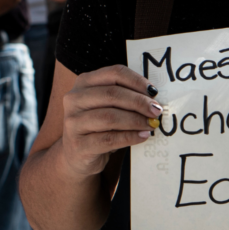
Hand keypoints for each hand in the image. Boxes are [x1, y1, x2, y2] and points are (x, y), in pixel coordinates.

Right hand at [60, 64, 160, 180]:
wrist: (77, 156)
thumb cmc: (98, 127)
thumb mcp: (108, 107)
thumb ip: (126, 98)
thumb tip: (154, 98)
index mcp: (84, 82)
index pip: (114, 73)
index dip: (137, 81)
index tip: (154, 92)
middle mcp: (74, 99)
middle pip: (112, 94)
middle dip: (139, 102)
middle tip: (156, 110)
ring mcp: (73, 122)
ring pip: (110, 117)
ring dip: (136, 120)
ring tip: (151, 124)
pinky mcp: (78, 145)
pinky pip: (108, 139)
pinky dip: (130, 137)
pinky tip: (143, 136)